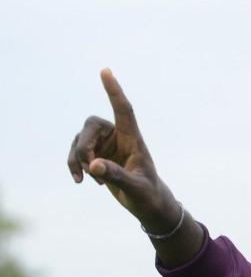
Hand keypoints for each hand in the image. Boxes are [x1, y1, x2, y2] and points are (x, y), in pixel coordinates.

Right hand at [67, 69, 178, 231]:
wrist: (148, 205)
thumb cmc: (148, 195)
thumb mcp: (136, 188)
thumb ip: (117, 176)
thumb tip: (94, 165)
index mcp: (133, 139)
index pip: (124, 110)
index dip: (114, 91)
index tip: (105, 71)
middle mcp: (118, 137)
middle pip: (92, 125)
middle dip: (84, 145)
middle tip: (89, 167)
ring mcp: (105, 146)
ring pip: (79, 140)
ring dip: (77, 159)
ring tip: (90, 180)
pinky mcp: (96, 156)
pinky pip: (76, 153)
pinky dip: (75, 165)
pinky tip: (81, 181)